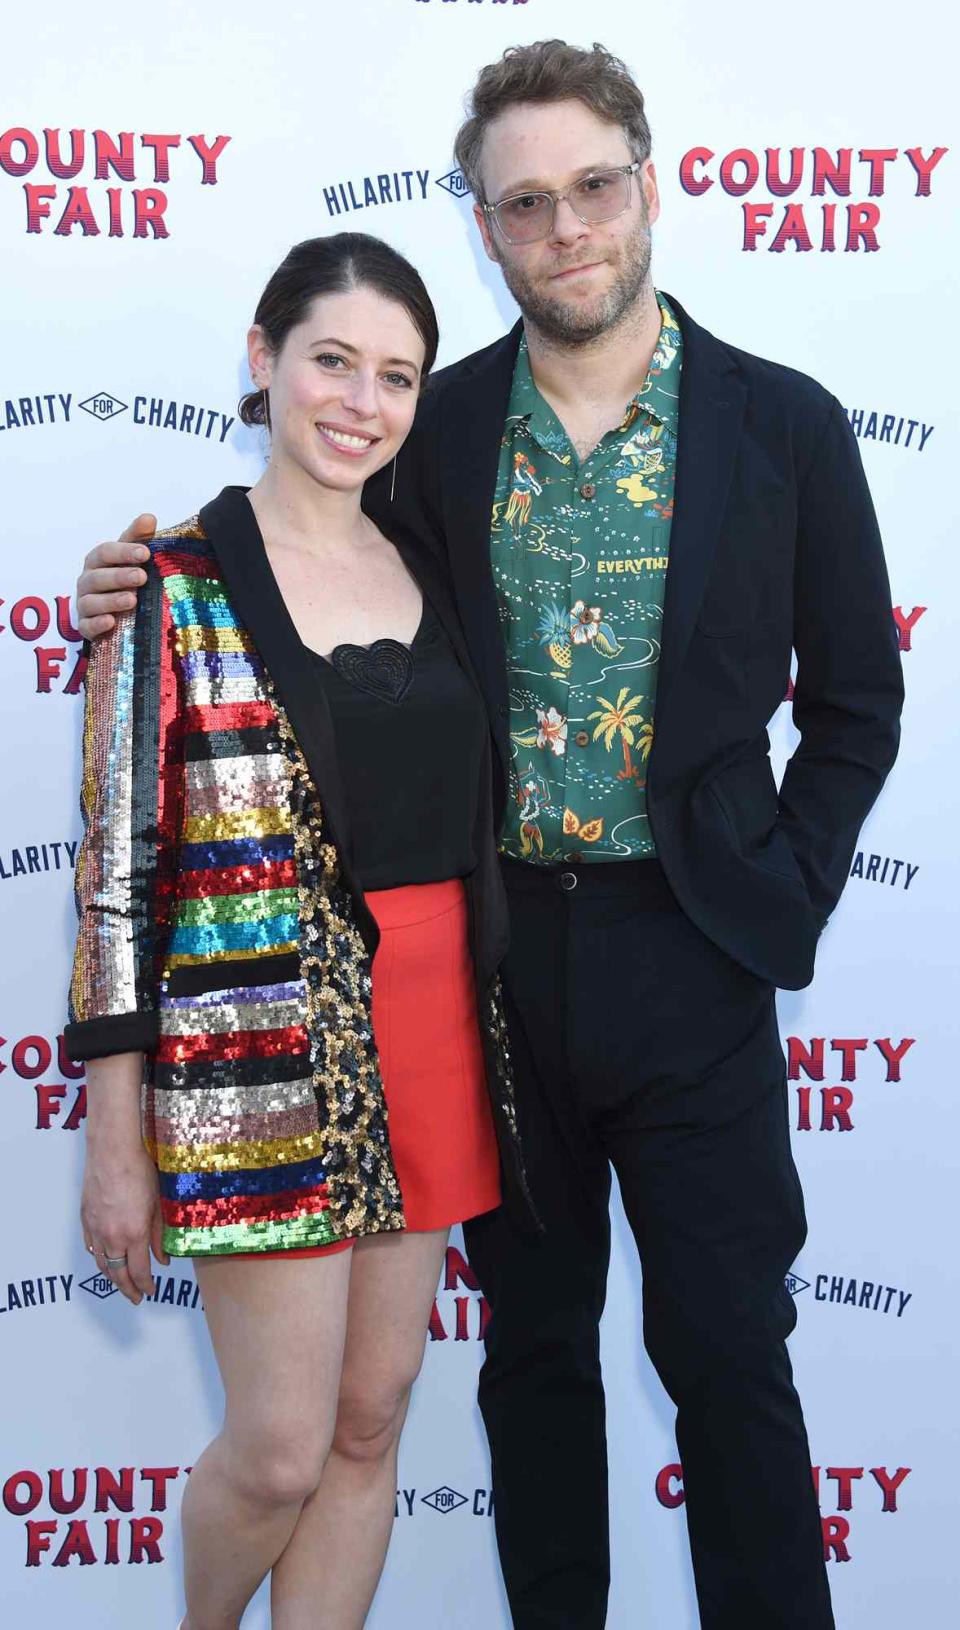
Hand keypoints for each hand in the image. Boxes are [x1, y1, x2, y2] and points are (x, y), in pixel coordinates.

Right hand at [76, 514, 156, 639]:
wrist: (117, 612)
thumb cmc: (125, 578)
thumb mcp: (133, 557)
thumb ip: (139, 538)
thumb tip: (149, 518)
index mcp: (98, 561)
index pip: (105, 552)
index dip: (124, 552)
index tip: (145, 552)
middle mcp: (88, 581)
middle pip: (98, 576)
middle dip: (119, 576)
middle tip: (142, 576)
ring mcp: (85, 605)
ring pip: (91, 602)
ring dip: (111, 600)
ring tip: (132, 600)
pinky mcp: (86, 627)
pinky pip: (87, 626)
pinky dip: (97, 624)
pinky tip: (111, 622)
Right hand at [81, 1139, 168, 1304]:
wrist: (112, 1151)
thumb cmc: (139, 1172)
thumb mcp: (157, 1205)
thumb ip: (160, 1236)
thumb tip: (163, 1260)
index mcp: (134, 1233)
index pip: (139, 1271)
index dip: (145, 1285)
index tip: (150, 1291)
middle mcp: (112, 1236)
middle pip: (118, 1273)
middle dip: (127, 1289)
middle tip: (135, 1298)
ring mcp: (95, 1228)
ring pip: (101, 1263)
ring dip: (112, 1277)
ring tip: (121, 1284)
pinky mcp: (85, 1219)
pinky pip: (90, 1247)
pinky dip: (99, 1258)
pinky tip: (105, 1260)